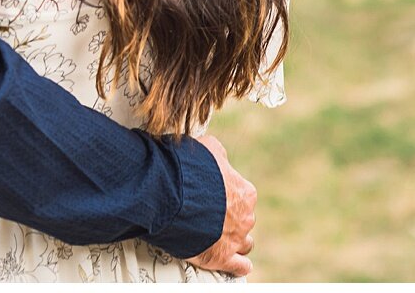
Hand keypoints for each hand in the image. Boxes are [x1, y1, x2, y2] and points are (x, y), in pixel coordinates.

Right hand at [185, 134, 255, 277]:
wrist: (170, 193)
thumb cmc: (185, 169)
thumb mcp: (206, 148)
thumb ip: (218, 155)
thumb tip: (219, 157)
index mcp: (244, 192)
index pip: (242, 195)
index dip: (226, 195)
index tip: (212, 195)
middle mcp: (244, 216)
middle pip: (243, 219)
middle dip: (229, 218)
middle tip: (209, 214)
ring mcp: (234, 238)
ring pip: (244, 243)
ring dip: (234, 240)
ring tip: (219, 238)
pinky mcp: (221, 257)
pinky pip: (239, 266)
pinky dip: (237, 265)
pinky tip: (233, 263)